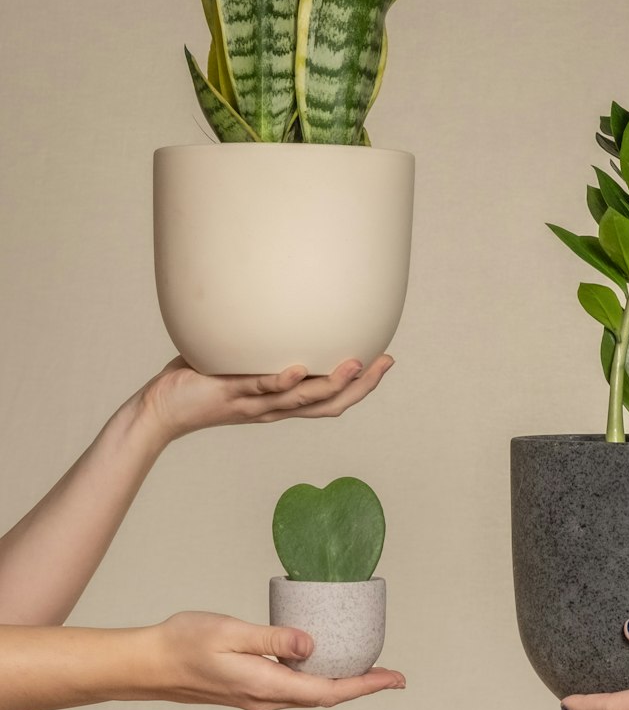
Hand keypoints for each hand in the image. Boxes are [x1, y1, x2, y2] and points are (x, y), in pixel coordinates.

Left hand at [135, 354, 393, 446]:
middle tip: (385, 362)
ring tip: (356, 363)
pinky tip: (297, 369)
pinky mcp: (230, 393)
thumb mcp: (239, 357)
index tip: (385, 361)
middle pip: (327, 404)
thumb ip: (260, 338)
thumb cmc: (199, 380)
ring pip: (301, 399)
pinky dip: (280, 381)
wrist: (162, 408)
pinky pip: (259, 388)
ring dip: (331, 383)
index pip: (330, 399)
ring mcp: (253, 402)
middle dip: (360, 386)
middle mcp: (273, 407)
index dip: (360, 386)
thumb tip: (275, 300)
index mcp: (280, 402)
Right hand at [137, 611, 404, 709]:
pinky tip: (320, 661)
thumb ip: (272, 639)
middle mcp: (265, 698)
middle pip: (325, 696)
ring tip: (367, 668)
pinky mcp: (248, 689)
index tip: (394, 679)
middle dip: (361, 686)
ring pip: (309, 693)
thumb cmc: (185, 643)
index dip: (365, 686)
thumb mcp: (231, 633)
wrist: (150, 664)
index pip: (327, 691)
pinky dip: (317, 677)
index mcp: (266, 686)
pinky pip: (293, 687)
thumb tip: (312, 645)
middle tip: (393, 675)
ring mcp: (256, 697)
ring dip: (340, 682)